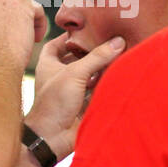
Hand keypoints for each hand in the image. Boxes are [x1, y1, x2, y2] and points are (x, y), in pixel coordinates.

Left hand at [25, 32, 124, 157]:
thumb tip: (118, 41)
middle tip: (110, 39)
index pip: (57, 44)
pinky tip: (118, 76)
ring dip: (101, 67)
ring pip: (88, 74)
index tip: (87, 28)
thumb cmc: (53, 103)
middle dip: (92, 50)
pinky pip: (96, 90)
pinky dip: (105, 83)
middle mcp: (59, 76)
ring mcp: (71, 91)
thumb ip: (97, 57)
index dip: (70, 36)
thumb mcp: (75, 73)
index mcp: (48, 64)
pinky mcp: (82, 105)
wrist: (52, 138)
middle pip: (76, 58)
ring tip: (119, 54)